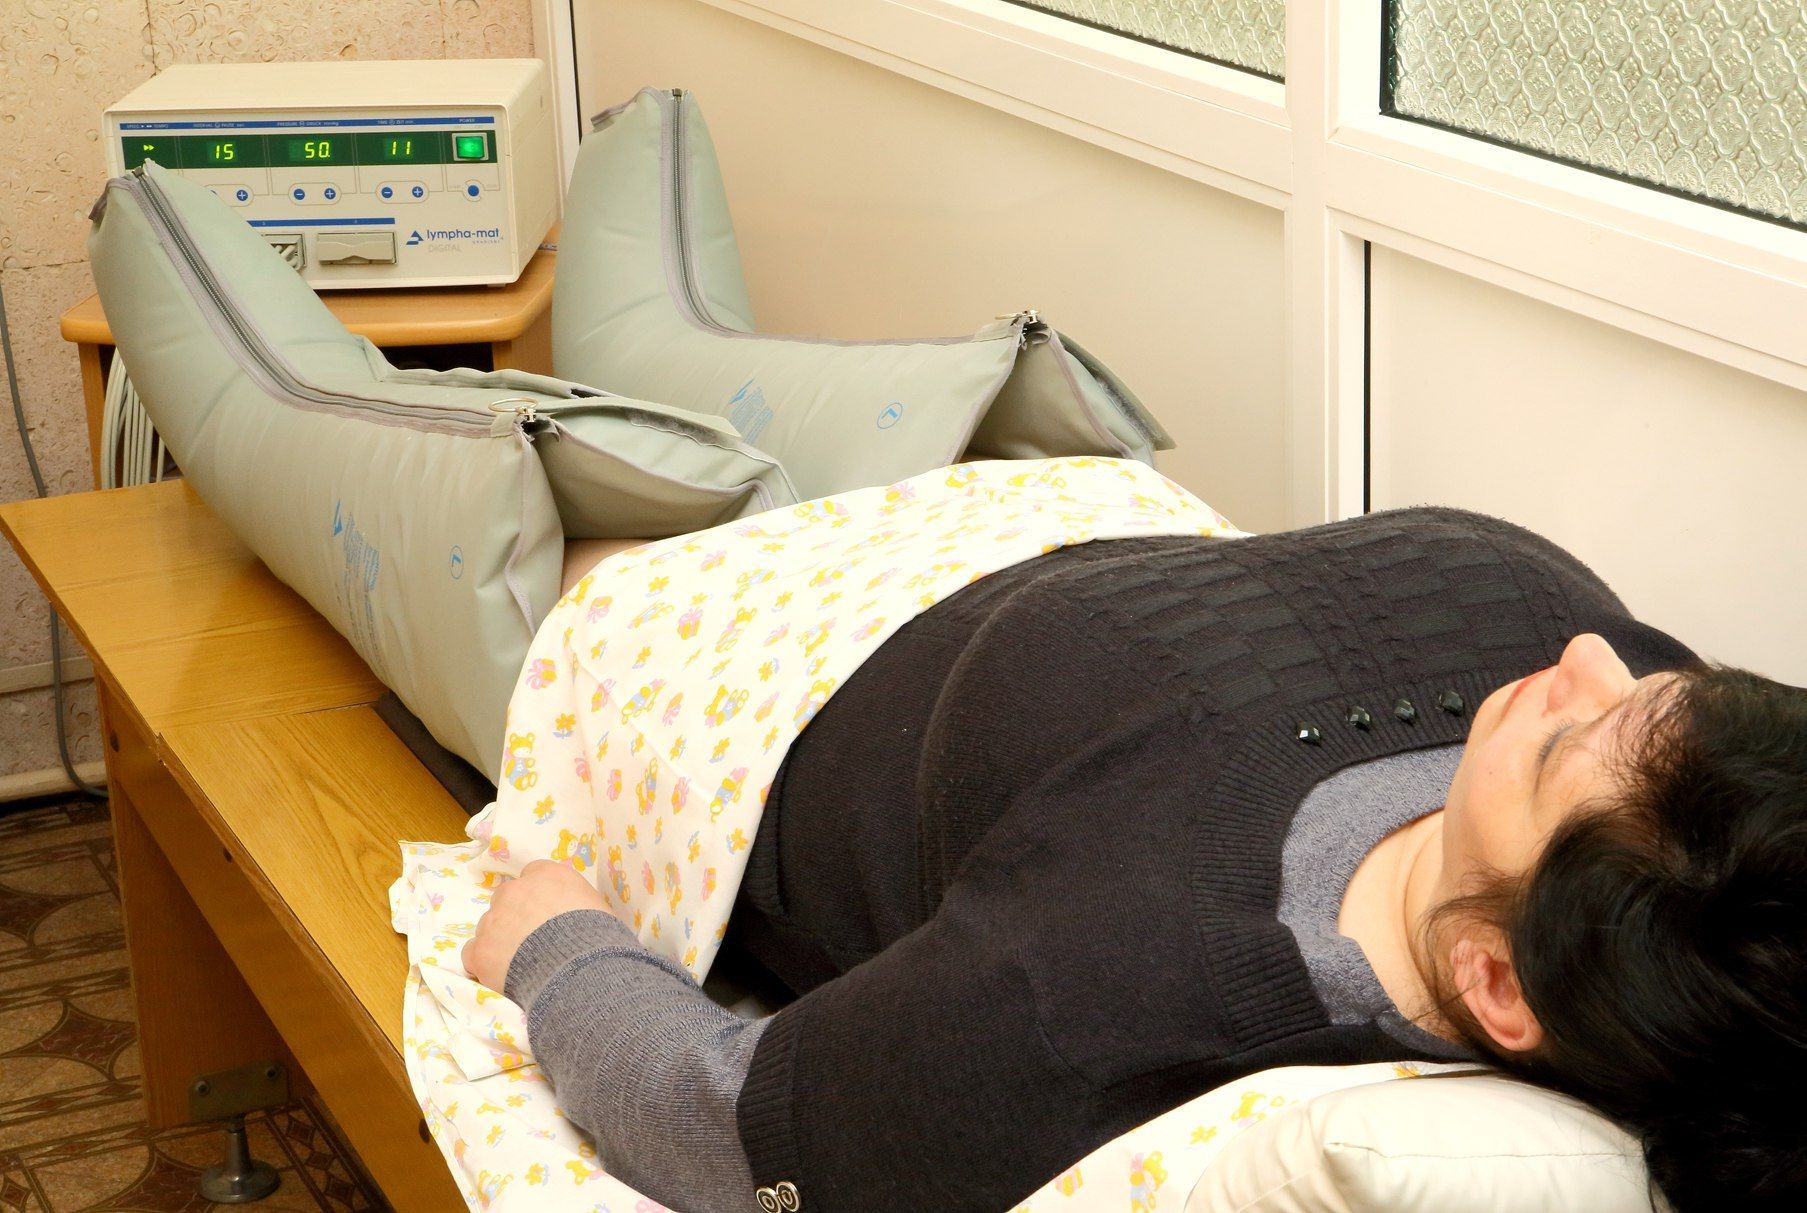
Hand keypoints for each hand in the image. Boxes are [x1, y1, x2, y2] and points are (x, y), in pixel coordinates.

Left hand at [462, 859, 611, 992]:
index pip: (534, 875)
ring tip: (521, 964)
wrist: (579, 970)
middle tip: (533, 941)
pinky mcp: (480, 950)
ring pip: (489, 926)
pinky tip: (502, 976)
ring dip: (500, 940)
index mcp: (547, 875)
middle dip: (515, 916)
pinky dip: (484, 963)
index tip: (546, 915)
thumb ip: (574, 902)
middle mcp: (515, 890)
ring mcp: (493, 920)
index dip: (538, 898)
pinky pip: (473, 953)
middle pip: (507, 899)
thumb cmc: (598, 938)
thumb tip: (571, 916)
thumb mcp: (596, 907)